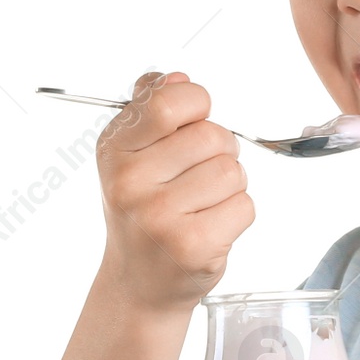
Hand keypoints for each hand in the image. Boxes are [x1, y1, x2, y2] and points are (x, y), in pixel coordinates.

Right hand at [95, 70, 252, 312]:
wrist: (139, 282)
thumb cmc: (143, 210)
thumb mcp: (131, 155)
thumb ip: (151, 108)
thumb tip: (177, 77)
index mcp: (115, 150)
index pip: (169, 101)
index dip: (197, 103)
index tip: (193, 121)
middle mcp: (130, 182)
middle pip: (214, 136)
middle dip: (220, 151)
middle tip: (199, 175)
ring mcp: (159, 217)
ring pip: (233, 171)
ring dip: (230, 185)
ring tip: (202, 203)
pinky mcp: (191, 246)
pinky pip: (244, 205)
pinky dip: (237, 214)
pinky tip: (210, 226)